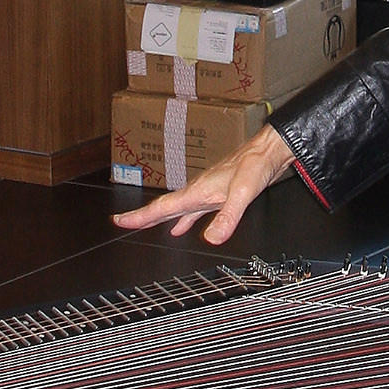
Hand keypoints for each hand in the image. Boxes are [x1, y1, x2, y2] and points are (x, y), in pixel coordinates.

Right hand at [112, 126, 295, 243]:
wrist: (268, 150)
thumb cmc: (255, 166)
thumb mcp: (243, 193)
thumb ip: (228, 216)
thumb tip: (211, 238)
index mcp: (198, 191)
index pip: (163, 207)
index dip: (140, 216)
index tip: (120, 221)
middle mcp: (198, 191)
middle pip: (164, 207)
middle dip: (142, 217)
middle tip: (122, 222)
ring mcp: (206, 192)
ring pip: (177, 208)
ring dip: (161, 218)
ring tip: (146, 226)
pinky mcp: (218, 193)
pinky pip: (193, 210)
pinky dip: (184, 219)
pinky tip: (181, 228)